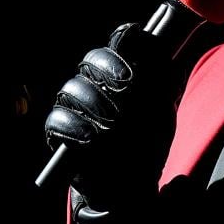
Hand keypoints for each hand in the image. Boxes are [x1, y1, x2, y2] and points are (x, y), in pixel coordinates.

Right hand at [44, 23, 180, 210]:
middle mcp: (96, 81)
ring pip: (73, 87)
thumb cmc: (148, 141)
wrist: (132, 182)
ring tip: (114, 124)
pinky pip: (58, 118)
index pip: (120, 40)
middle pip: (92, 58)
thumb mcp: (164, 108)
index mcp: (122, 69)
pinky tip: (91, 137)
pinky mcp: (60, 128)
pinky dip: (74, 126)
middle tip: (127, 88)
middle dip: (110, 70)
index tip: (140, 57)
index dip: (126, 44)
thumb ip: (164, 77)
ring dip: (96, 103)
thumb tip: (160, 46)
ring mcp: (76, 103)